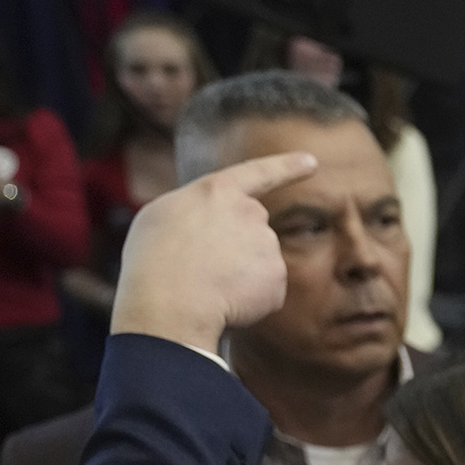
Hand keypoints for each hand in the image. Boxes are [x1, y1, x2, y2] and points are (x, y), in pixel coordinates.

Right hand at [112, 152, 316, 350]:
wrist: (169, 302)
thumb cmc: (153, 260)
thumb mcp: (163, 216)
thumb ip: (198, 211)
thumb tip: (216, 226)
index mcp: (217, 191)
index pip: (259, 172)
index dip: (286, 166)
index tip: (311, 161)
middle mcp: (250, 213)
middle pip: (251, 228)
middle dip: (233, 246)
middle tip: (200, 266)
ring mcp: (268, 245)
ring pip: (257, 262)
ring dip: (238, 274)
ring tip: (205, 284)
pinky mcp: (277, 277)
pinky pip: (264, 290)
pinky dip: (247, 300)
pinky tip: (223, 302)